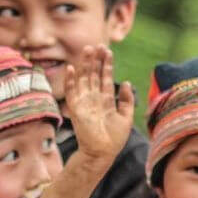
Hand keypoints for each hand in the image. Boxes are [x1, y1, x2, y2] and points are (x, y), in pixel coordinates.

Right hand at [63, 47, 134, 163]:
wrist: (102, 152)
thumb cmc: (114, 138)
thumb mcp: (126, 117)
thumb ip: (127, 100)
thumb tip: (126, 82)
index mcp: (106, 100)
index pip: (105, 78)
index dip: (106, 65)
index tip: (108, 51)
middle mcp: (94, 99)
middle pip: (94, 75)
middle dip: (95, 60)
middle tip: (97, 45)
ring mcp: (84, 102)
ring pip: (83, 79)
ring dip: (84, 65)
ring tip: (87, 50)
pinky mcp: (76, 109)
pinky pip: (71, 92)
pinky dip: (70, 81)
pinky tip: (72, 68)